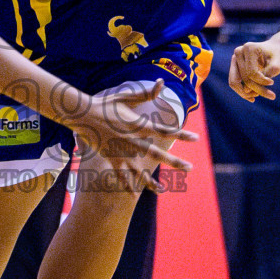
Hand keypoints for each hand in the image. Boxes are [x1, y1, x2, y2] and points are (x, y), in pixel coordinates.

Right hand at [67, 80, 196, 191]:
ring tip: (163, 190)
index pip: (165, 131)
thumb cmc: (105, 104)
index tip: (196, 138)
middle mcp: (133, 141)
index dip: (181, 134)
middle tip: (189, 168)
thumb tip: (161, 82)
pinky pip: (121, 175)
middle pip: (157, 154)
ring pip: (140, 170)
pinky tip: (134, 196)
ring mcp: (122, 152)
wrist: (83, 115)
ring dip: (151, 181)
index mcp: (139, 125)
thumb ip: (146, 93)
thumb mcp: (127, 97)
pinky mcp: (111, 158)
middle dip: (174, 161)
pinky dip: (127, 186)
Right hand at [229, 38, 279, 101]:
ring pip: (234, 82)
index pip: (251, 72)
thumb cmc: (278, 55)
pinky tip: (254, 96)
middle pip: (243, 78)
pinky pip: (234, 82)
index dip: (262, 81)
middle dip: (257, 89)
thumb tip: (246, 90)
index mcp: (248, 48)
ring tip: (260, 96)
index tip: (272, 82)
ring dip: (246, 93)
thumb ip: (264, 76)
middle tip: (272, 96)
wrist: (275, 48)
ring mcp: (234, 59)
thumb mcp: (277, 65)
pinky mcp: (234, 66)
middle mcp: (238, 52)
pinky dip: (243, 91)